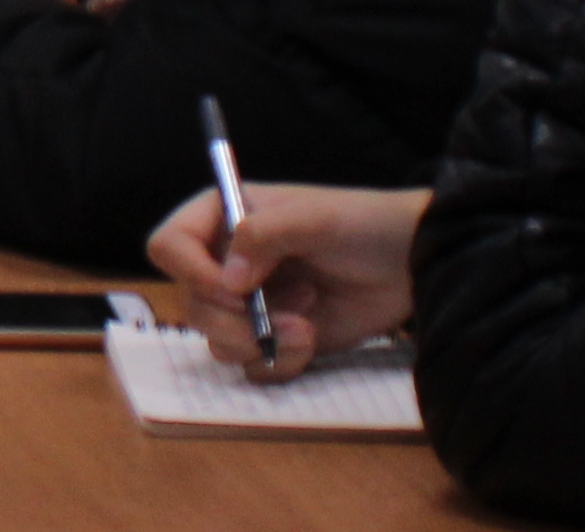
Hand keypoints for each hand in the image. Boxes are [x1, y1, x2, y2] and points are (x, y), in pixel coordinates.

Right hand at [145, 180, 424, 381]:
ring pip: (216, 340)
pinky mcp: (277, 340)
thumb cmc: (363, 225)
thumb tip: (229, 280)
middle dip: (233, 317)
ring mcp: (252, 306)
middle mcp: (227, 264)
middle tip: (277, 312)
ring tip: (306, 323)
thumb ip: (264, 236)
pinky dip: (280, 361)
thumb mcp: (315, 217)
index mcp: (223, 220)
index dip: (189, 270)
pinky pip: (254, 367)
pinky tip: (312, 339)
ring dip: (259, 340)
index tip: (230, 288)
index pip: (170, 245)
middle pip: (190, 303)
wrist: (414, 266)